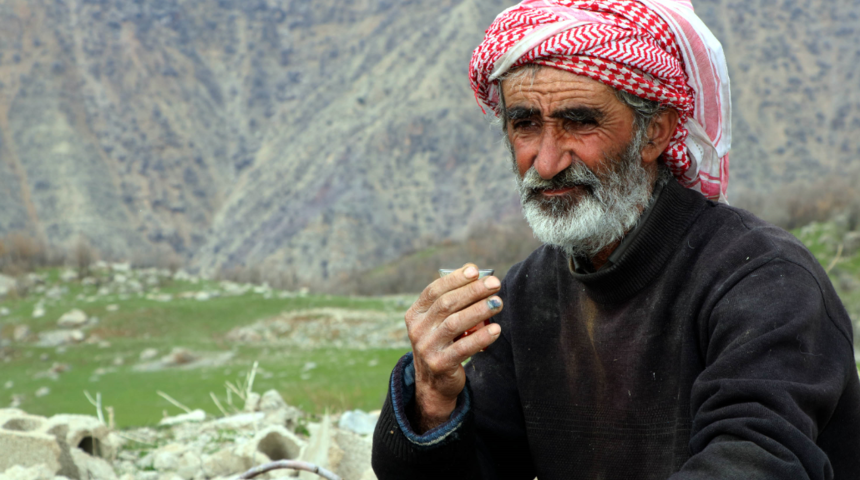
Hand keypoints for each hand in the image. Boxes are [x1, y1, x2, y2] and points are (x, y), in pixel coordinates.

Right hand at [405, 263, 502, 432]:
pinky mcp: (439, 364)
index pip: (434, 291)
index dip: (455, 279)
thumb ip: (453, 302)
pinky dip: (481, 337)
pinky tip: (496, 329)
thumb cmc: (443, 344)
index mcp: (415, 314)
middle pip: (446, 304)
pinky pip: (463, 348)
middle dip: (472, 291)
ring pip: (454, 323)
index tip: (475, 270)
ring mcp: (426, 348)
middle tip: (495, 284)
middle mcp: (417, 330)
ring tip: (498, 303)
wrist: (434, 383)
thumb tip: (477, 275)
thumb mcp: (439, 323)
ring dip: (478, 310)